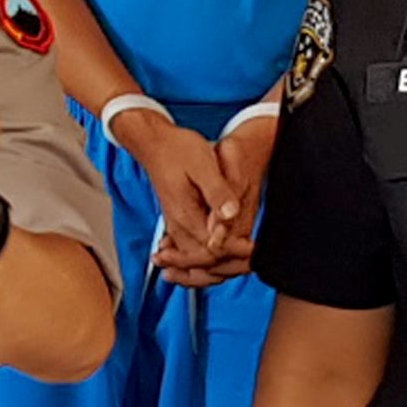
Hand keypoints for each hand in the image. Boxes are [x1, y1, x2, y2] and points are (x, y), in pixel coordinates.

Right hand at [115, 106, 241, 277]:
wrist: (154, 144)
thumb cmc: (178, 150)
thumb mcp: (203, 164)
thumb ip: (217, 192)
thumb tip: (232, 213)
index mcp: (186, 214)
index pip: (212, 249)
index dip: (234, 250)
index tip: (252, 246)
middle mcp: (179, 225)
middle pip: (204, 261)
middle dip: (230, 262)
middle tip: (251, 255)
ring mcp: (176, 226)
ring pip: (196, 259)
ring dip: (219, 263)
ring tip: (242, 260)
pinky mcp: (178, 222)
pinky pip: (190, 251)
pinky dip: (206, 258)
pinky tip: (222, 257)